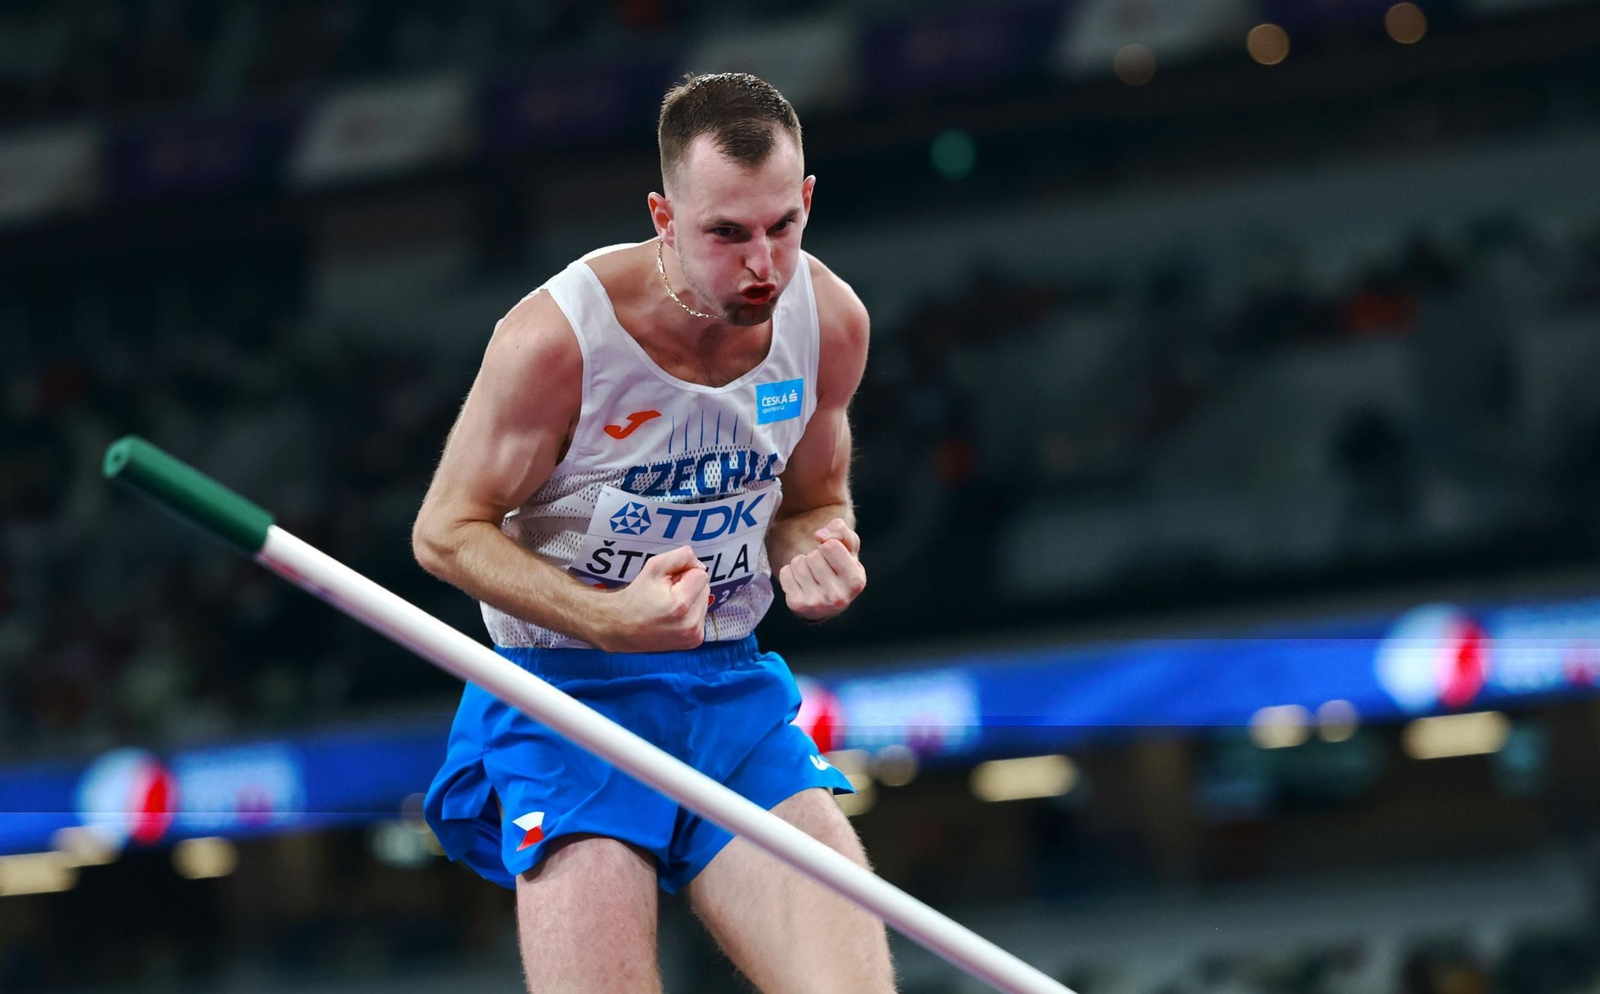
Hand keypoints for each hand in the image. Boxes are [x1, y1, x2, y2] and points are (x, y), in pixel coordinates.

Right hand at [595, 545, 709, 651]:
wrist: (621, 627)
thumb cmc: (637, 596)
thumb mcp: (654, 566)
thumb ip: (682, 556)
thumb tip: (700, 565)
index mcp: (681, 605)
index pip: (701, 575)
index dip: (684, 573)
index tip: (668, 582)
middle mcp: (690, 624)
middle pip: (705, 589)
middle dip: (688, 586)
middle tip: (666, 594)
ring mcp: (693, 636)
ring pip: (704, 602)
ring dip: (690, 599)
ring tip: (668, 606)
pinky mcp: (694, 642)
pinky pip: (701, 616)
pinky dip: (690, 612)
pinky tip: (673, 617)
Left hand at [778, 519, 865, 622]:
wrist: (827, 601)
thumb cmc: (840, 566)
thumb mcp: (848, 545)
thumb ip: (840, 529)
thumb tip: (819, 535)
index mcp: (856, 580)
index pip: (831, 546)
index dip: (829, 545)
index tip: (833, 557)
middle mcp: (838, 597)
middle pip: (814, 555)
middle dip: (816, 556)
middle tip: (823, 568)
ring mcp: (817, 604)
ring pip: (798, 562)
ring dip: (802, 563)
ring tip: (812, 575)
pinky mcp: (797, 605)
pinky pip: (785, 572)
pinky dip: (790, 572)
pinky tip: (801, 583)